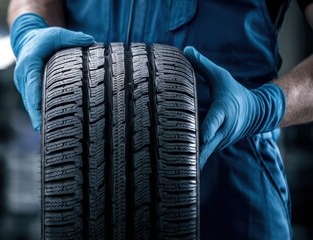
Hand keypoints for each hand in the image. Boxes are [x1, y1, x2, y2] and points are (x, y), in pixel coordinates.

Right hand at [10, 13, 94, 130]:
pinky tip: (47, 127)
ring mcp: (23, 85)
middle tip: (43, 130)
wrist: (27, 41)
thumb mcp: (57, 34)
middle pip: (29, 99)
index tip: (39, 112)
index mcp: (28, 64)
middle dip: (35, 115)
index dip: (35, 98)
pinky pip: (32, 104)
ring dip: (37, 118)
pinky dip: (38, 114)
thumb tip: (92, 42)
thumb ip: (73, 38)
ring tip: (47, 134)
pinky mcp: (26, 91)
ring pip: (29, 105)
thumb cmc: (43, 38)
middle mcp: (23, 77)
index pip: (32, 83)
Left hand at [184, 47, 285, 168]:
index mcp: (223, 111)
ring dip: (189, 162)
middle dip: (192, 153)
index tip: (199, 138)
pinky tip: (174, 172)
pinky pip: (203, 156)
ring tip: (169, 172)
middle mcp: (222, 130)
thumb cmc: (234, 92)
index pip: (213, 121)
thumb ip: (202, 65)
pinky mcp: (216, 147)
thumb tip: (185, 50)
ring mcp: (220, 141)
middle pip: (206, 144)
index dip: (206, 130)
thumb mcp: (221, 77)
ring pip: (204, 154)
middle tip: (173, 162)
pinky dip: (191, 163)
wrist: (257, 112)